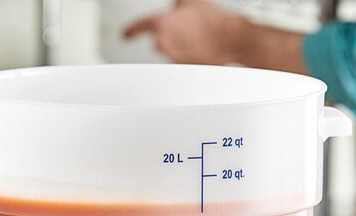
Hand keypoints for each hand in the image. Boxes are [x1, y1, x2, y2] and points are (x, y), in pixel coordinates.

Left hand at [123, 0, 305, 73]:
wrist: (231, 39)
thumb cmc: (213, 21)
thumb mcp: (190, 1)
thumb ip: (176, 4)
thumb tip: (174, 6)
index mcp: (162, 25)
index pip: (139, 26)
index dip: (130, 30)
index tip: (124, 34)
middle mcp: (164, 44)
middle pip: (158, 39)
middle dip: (169, 33)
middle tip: (188, 27)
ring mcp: (173, 58)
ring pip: (170, 49)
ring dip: (179, 43)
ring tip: (198, 36)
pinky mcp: (183, 68)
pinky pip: (180, 59)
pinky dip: (187, 53)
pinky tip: (201, 47)